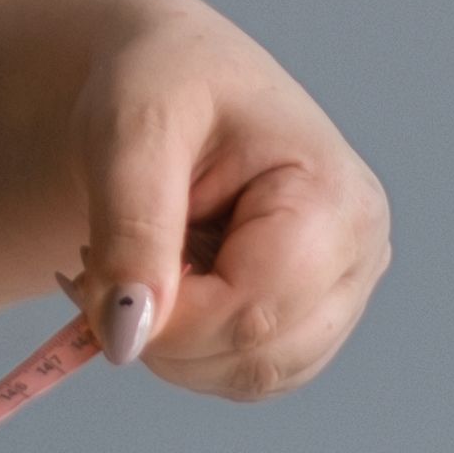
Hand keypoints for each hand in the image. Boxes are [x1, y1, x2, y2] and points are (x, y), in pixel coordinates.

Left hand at [60, 0, 390, 400]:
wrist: (170, 75)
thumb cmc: (160, 81)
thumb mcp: (132, 131)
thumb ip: (132, 232)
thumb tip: (127, 338)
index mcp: (335, 195)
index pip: (255, 311)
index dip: (166, 319)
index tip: (93, 275)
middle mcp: (360, 251)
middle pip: (257, 355)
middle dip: (163, 329)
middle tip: (101, 261)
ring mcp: (343, 291)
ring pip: (248, 377)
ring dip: (169, 341)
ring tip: (135, 259)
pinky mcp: (312, 318)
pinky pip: (242, 374)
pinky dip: (185, 348)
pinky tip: (163, 283)